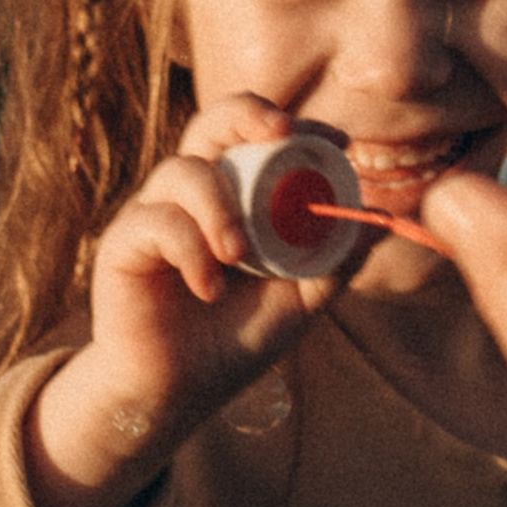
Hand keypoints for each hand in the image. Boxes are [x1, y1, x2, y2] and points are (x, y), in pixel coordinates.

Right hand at [24, 96, 335, 506]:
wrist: (179, 391)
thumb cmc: (236, 338)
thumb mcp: (300, 298)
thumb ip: (335, 260)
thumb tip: (381, 222)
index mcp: (237, 193)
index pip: (261, 136)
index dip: (297, 126)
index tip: (336, 142)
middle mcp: (195, 192)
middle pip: (213, 123)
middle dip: (247, 114)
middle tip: (281, 132)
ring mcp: (156, 211)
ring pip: (185, 170)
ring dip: (219, 205)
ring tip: (238, 254)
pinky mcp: (124, 241)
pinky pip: (157, 220)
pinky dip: (189, 248)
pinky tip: (206, 288)